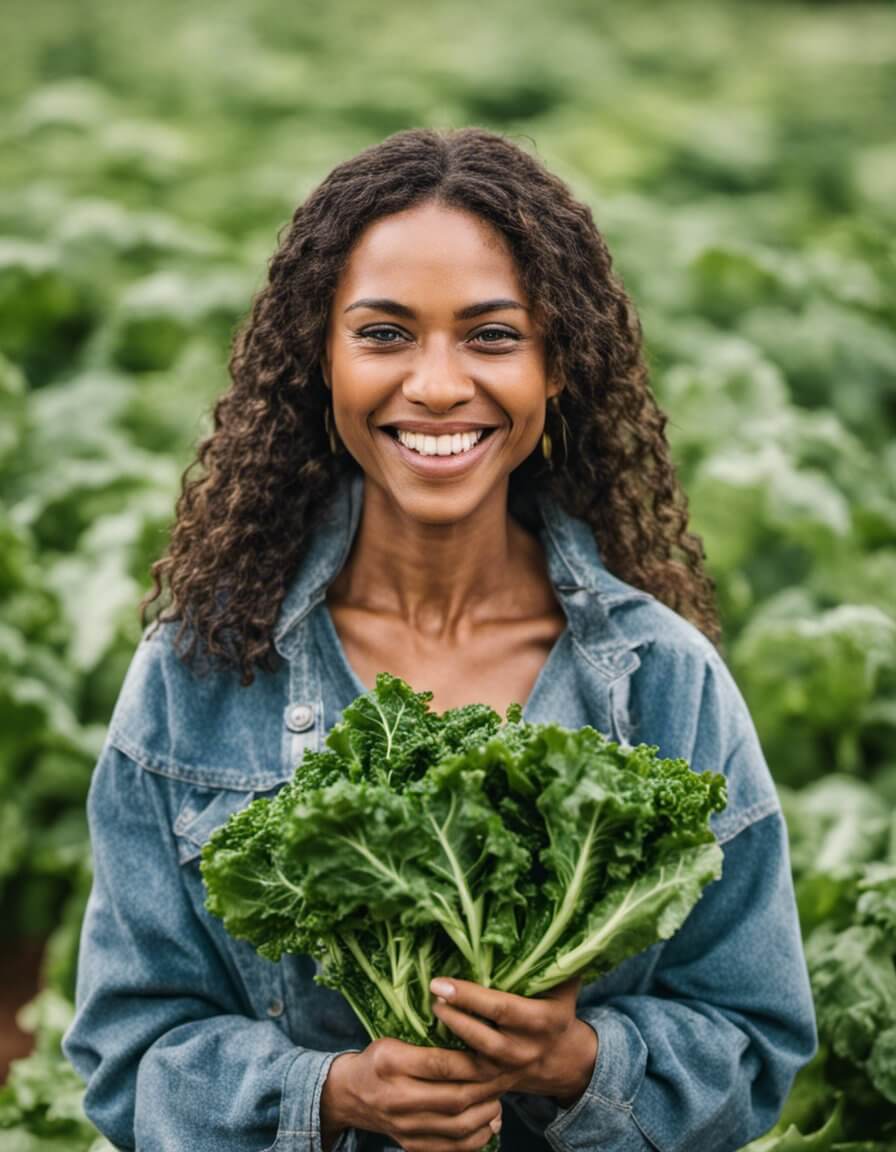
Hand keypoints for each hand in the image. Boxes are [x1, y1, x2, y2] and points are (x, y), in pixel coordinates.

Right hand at [320, 1036, 513, 1151]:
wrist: (348, 1095)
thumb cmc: (378, 1060)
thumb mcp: (394, 1040)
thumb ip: (428, 1042)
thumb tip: (473, 1044)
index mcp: (391, 1063)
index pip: (441, 1064)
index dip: (473, 1061)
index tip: (495, 1053)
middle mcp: (397, 1098)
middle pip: (454, 1098)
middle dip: (487, 1088)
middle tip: (506, 1075)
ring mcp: (404, 1127)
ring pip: (457, 1127)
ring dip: (486, 1113)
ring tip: (499, 1098)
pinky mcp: (410, 1145)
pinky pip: (451, 1148)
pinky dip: (476, 1138)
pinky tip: (488, 1122)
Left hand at [429, 976, 598, 1106]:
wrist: (564, 1061)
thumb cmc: (557, 1010)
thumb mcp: (563, 986)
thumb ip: (553, 960)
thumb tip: (541, 924)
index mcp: (541, 1021)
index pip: (500, 1008)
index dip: (469, 997)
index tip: (440, 983)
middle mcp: (524, 1050)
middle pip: (481, 1038)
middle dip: (453, 1017)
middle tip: (431, 995)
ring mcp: (507, 1072)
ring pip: (469, 1066)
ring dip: (442, 1046)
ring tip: (426, 1019)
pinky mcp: (492, 1087)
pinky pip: (464, 1086)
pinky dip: (442, 1076)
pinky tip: (420, 1056)